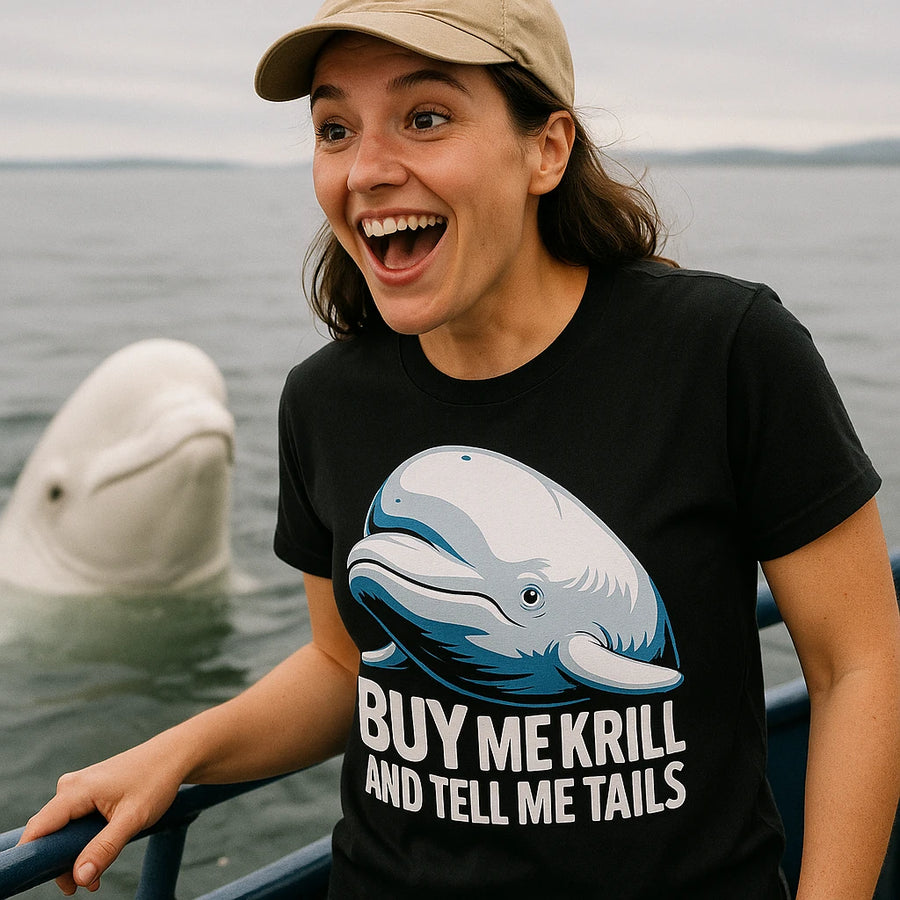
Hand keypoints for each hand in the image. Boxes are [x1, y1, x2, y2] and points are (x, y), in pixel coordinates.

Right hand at [18, 740, 184, 894]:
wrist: (174, 756)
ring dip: (75, 856)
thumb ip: (105, 848)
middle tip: (83, 886)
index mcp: (76, 790)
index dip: (32, 856)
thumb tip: (79, 877)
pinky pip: (74, 822)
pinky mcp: (88, 792)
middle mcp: (70, 787)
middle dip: (62, 863)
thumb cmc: (156, 780)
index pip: (38, 829)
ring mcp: (79, 788)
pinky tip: (99, 858)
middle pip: (49, 834)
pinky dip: (83, 842)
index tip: (40, 878)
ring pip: (63, 830)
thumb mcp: (133, 818)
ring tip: (96, 878)